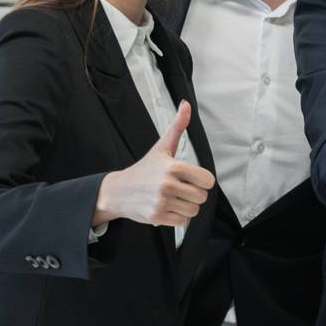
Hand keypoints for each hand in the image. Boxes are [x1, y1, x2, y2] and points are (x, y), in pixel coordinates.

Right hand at [94, 101, 214, 227]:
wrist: (117, 191)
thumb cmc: (144, 169)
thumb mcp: (161, 147)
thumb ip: (177, 126)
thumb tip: (187, 105)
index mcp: (173, 167)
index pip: (208, 181)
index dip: (202, 181)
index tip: (192, 179)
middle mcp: (167, 185)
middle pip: (202, 197)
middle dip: (194, 194)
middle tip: (180, 189)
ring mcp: (161, 202)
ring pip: (193, 210)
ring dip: (186, 206)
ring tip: (173, 198)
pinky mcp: (157, 217)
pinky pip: (183, 221)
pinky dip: (177, 217)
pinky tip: (166, 207)